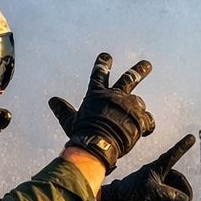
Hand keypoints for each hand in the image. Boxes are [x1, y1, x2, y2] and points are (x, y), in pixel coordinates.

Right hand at [48, 53, 155, 171]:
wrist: (98, 144)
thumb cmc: (82, 134)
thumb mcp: (70, 121)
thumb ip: (63, 110)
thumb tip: (52, 100)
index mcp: (97, 94)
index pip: (98, 74)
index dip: (102, 64)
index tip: (106, 56)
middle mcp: (115, 95)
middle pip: (129, 78)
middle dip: (139, 70)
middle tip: (147, 64)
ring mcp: (129, 105)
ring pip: (138, 102)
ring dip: (137, 109)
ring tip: (132, 121)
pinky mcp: (140, 117)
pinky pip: (148, 119)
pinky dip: (147, 124)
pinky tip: (143, 131)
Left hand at [100, 135, 196, 200]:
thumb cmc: (131, 195)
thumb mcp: (153, 193)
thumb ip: (171, 195)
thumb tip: (185, 200)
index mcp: (156, 168)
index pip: (173, 155)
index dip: (183, 146)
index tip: (192, 137)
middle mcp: (158, 176)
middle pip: (179, 182)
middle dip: (185, 194)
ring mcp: (157, 187)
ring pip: (176, 193)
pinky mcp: (155, 198)